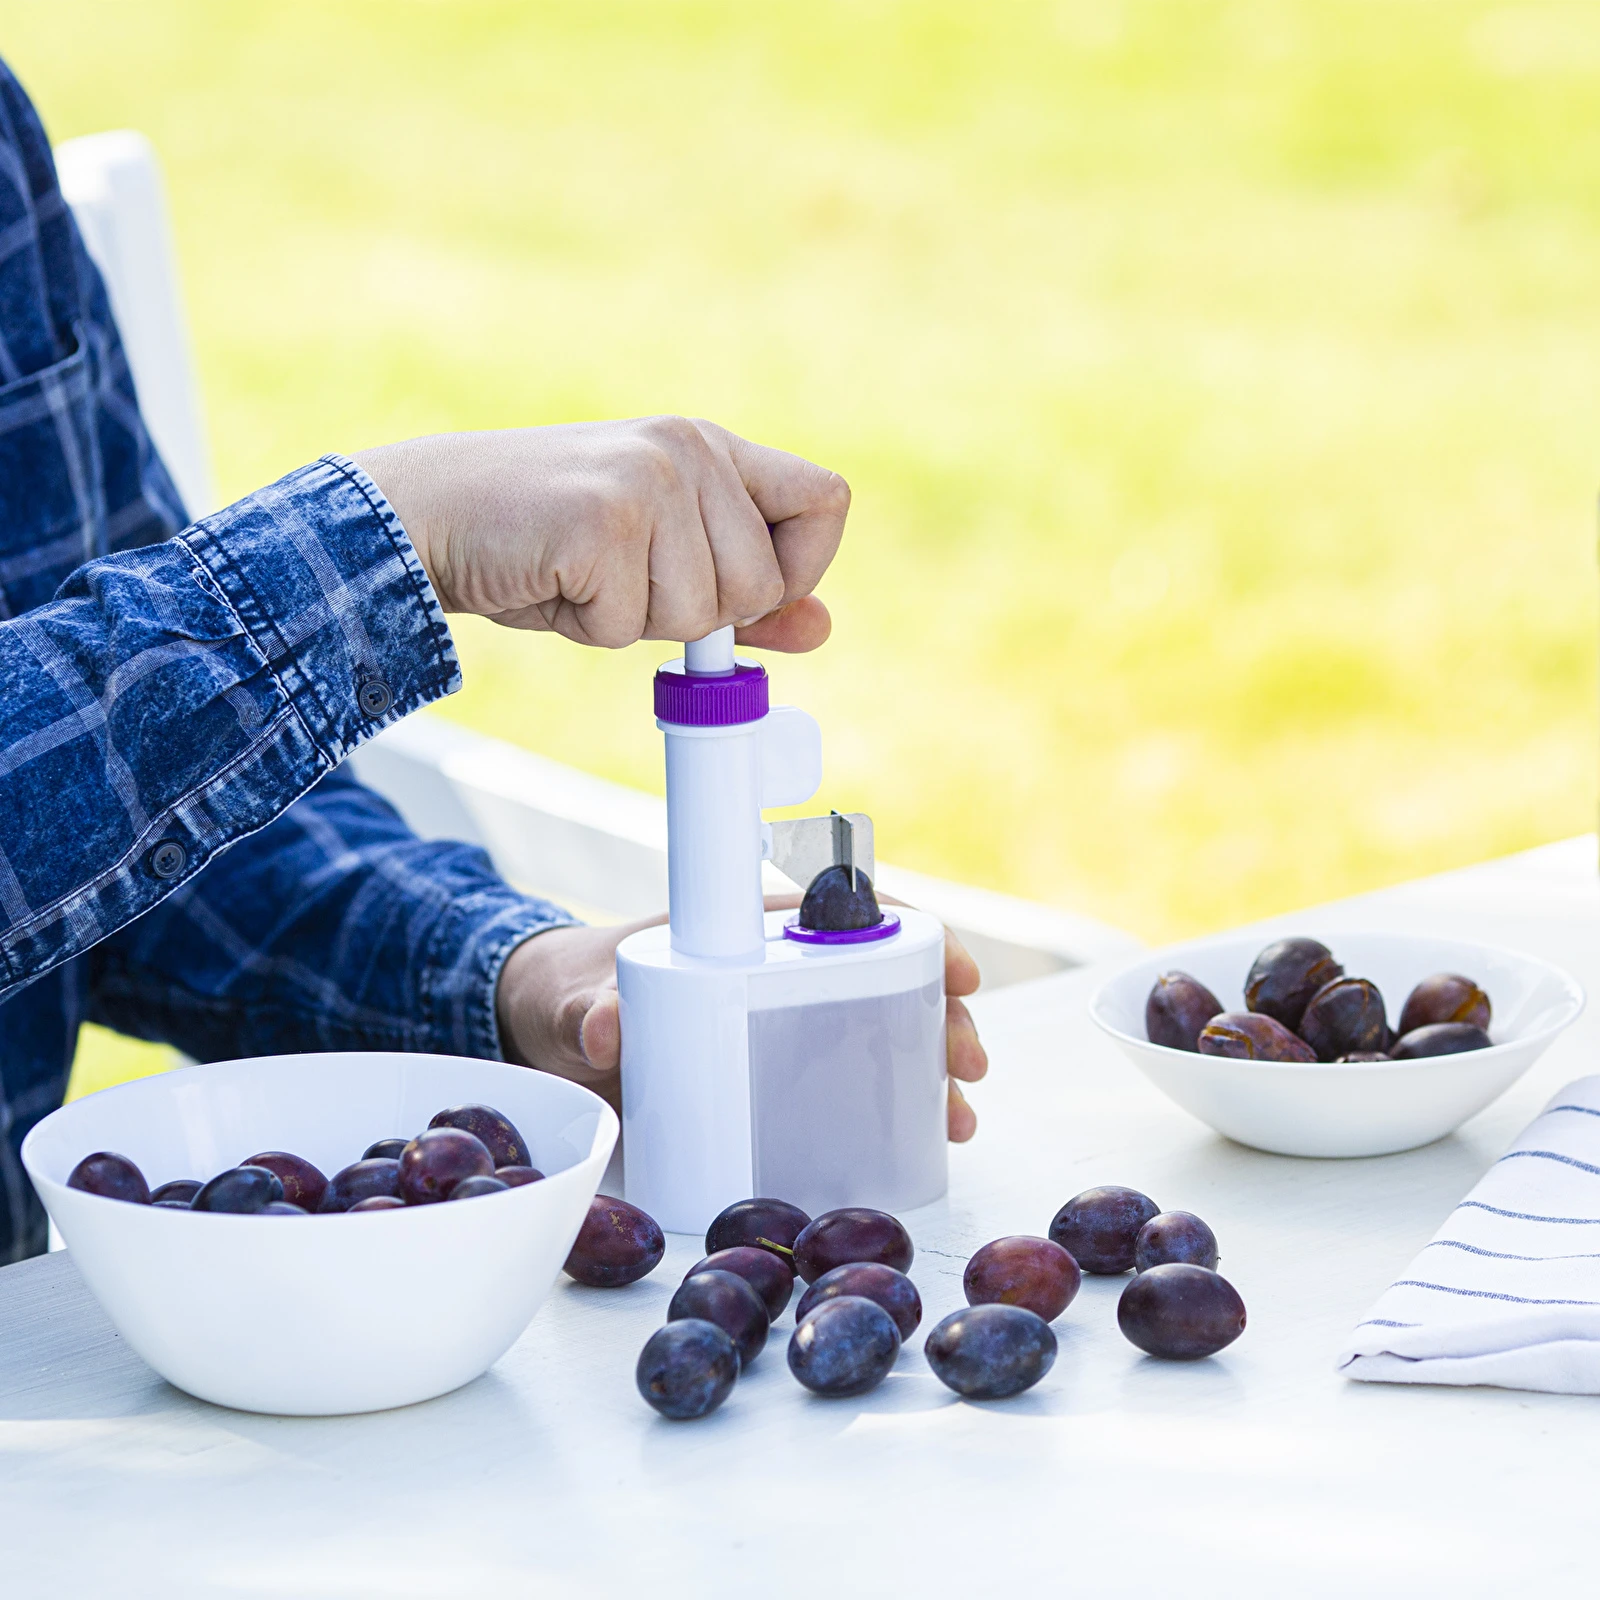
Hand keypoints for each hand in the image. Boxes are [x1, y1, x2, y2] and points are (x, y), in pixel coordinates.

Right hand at [352, 417, 848, 651]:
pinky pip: (630, 624)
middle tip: (624, 579)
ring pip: (701, 614)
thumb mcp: (657, 565)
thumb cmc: (545, 544)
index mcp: (710, 447)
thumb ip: (741, 593)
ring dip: (636, 621)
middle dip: (696, 615)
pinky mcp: (605, 520)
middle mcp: (689, 449)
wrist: (431, 517)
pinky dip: (589, 627)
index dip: (802, 567)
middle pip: (761, 584)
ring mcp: (649, 478)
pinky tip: (554, 580)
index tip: (745, 596)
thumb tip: (823, 626)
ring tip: (584, 574)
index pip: (827, 501)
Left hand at [497, 905, 989, 1140]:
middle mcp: (783, 969)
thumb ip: (588, 1011)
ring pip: (883, 1031)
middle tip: (966, 1061)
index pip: (853, 909)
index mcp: (753, 929)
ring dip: (931, 1067)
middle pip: (888, 975)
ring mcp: (786, 1024)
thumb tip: (606, 1027)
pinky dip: (897, 1106)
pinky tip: (927, 1140)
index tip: (956, 968)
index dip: (915, 930)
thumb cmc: (573, 992)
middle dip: (943, 1013)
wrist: (553, 1037)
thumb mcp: (578, 999)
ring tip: (958, 1117)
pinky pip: (852, 1080)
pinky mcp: (776, 1076)